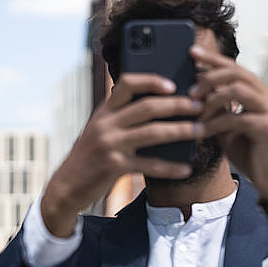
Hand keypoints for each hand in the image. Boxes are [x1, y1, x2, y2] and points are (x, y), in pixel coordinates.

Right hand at [42, 73, 204, 236]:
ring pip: (152, 132)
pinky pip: (149, 165)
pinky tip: (185, 168)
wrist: (67, 185)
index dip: (152, 81)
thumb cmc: (89, 156)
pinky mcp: (114, 167)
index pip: (127, 84)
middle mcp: (106, 124)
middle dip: (178, 105)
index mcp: (104, 111)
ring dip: (180, 130)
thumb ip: (120, 117)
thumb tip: (158, 107)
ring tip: (200, 130)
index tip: (173, 84)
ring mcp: (110, 145)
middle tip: (199, 106)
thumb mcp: (99, 130)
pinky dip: (170, 168)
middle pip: (147, 107)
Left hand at [189, 45, 267, 202]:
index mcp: (258, 93)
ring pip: (238, 90)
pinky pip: (237, 118)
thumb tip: (192, 94)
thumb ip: (215, 109)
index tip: (192, 52)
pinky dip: (215, 123)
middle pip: (237, 72)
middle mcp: (267, 97)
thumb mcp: (226, 125)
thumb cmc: (248, 151)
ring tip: (194, 111)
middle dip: (209, 77)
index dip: (213, 58)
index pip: (235, 67)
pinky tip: (201, 131)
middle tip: (189, 91)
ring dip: (211, 99)